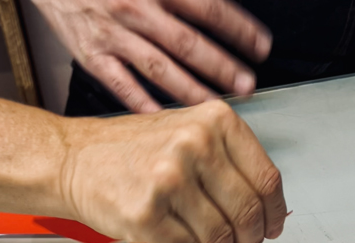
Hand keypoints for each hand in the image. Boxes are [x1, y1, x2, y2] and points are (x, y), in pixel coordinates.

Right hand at [33, 0, 271, 111]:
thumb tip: (216, 9)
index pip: (208, 8)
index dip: (239, 29)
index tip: (262, 46)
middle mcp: (136, 9)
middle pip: (188, 43)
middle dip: (222, 66)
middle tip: (247, 85)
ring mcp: (113, 36)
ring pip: (160, 69)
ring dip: (193, 90)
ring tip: (217, 105)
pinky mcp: (92, 57)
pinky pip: (122, 86)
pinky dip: (145, 105)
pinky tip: (167, 120)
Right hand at [58, 100, 286, 242]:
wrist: (74, 159)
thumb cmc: (135, 150)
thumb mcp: (191, 132)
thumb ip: (230, 161)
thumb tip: (267, 209)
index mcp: (215, 121)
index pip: (266, 179)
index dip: (275, 212)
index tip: (272, 226)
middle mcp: (195, 144)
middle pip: (248, 211)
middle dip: (252, 238)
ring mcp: (169, 179)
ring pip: (220, 235)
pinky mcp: (145, 213)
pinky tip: (176, 235)